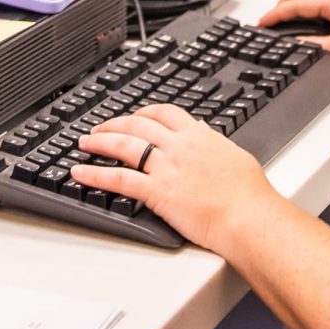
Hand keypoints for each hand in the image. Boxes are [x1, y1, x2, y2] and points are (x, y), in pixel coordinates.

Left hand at [72, 105, 278, 253]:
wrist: (247, 216)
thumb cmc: (249, 194)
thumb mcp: (235, 156)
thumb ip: (215, 144)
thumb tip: (208, 136)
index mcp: (198, 136)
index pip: (164, 113)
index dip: (143, 112)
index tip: (134, 116)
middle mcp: (178, 146)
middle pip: (137, 124)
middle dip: (114, 124)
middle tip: (99, 128)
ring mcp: (165, 168)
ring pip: (123, 145)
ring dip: (99, 142)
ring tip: (84, 143)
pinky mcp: (156, 192)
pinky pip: (119, 178)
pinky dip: (95, 174)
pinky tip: (80, 173)